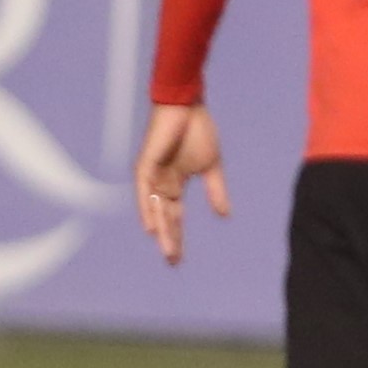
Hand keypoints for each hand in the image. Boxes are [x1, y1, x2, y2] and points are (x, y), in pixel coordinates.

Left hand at [136, 102, 228, 265]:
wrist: (188, 105)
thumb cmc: (198, 131)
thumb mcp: (211, 167)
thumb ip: (216, 191)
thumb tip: (224, 216)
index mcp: (175, 184)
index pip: (175, 217)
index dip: (177, 237)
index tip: (180, 259)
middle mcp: (161, 183)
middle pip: (164, 217)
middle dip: (169, 239)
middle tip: (173, 262)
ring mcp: (153, 174)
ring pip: (154, 208)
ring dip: (160, 229)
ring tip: (165, 250)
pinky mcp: (147, 163)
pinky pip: (144, 190)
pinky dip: (146, 207)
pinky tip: (150, 225)